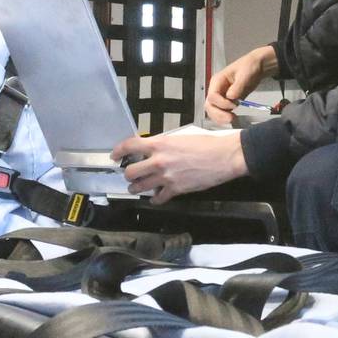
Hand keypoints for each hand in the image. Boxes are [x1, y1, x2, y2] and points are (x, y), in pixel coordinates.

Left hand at [110, 132, 247, 203]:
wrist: (223, 157)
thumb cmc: (206, 144)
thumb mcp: (180, 138)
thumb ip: (164, 145)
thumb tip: (154, 152)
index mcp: (159, 144)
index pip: (130, 146)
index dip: (118, 151)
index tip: (114, 156)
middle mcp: (158, 161)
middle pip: (130, 171)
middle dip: (128, 174)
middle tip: (131, 175)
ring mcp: (166, 177)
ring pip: (140, 187)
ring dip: (136, 188)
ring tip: (136, 188)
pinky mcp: (175, 190)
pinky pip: (158, 199)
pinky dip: (155, 199)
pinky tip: (156, 198)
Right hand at [204, 45, 278, 125]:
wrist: (256, 67)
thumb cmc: (249, 67)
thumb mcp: (245, 75)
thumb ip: (237, 87)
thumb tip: (231, 97)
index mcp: (217, 80)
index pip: (213, 96)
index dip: (222, 103)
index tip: (235, 105)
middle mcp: (216, 89)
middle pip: (209, 105)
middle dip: (218, 114)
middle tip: (230, 119)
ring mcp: (221, 96)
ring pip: (213, 111)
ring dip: (221, 117)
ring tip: (232, 120)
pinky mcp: (227, 102)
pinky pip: (222, 112)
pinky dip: (225, 117)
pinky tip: (234, 118)